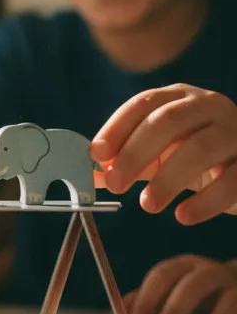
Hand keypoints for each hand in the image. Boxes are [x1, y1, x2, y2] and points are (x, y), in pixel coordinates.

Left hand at [91, 84, 236, 223]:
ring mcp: (236, 131)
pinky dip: (205, 201)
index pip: (143, 104)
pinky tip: (183, 216)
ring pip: (200, 149)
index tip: (96, 154)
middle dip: (135, 153)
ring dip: (168, 179)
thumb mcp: (161, 152)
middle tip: (115, 184)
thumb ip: (127, 160)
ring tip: (147, 205)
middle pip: (167, 122)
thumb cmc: (197, 156)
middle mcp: (209, 106)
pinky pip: (232, 180)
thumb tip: (91, 175)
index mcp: (179, 97)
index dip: (116, 128)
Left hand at [125, 254, 236, 313]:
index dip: (147, 299)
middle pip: (188, 284)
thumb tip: (120, 313)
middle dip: (172, 309)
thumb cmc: (200, 292)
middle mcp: (206, 270)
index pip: (161, 276)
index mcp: (182, 266)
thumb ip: (148, 300)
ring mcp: (230, 283)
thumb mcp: (173, 292)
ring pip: (222, 299)